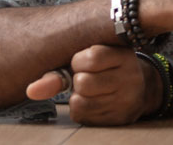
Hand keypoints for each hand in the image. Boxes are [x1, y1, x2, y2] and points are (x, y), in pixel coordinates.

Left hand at [25, 45, 154, 125]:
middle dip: (78, 80)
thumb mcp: (91, 59)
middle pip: (83, 82)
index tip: (84, 61)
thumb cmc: (108, 68)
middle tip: (90, 77)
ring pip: (80, 101)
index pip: (91, 57)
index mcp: (125, 55)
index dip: (78, 61)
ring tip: (91, 90)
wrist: (141, 88)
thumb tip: (31, 91)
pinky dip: (80, 109)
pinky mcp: (120, 118)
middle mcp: (131, 77)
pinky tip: (93, 102)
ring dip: (78, 97)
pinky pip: (83, 116)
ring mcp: (127, 100)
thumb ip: (60, 71)